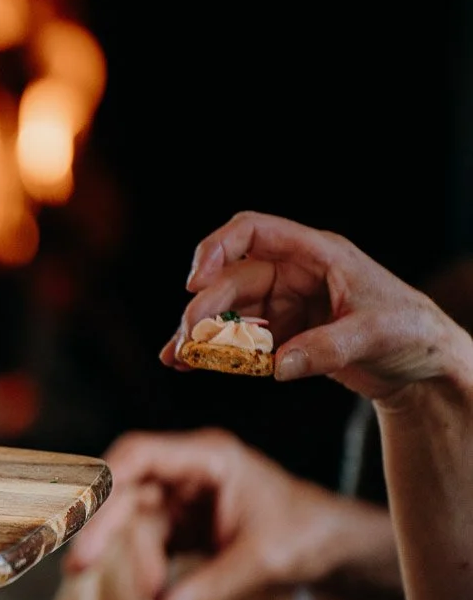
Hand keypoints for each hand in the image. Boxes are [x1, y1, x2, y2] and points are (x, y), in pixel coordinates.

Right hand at [66, 429, 391, 599]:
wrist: (334, 549)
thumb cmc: (309, 535)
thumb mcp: (264, 561)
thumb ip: (212, 589)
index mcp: (207, 458)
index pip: (139, 455)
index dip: (103, 480)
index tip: (80, 514)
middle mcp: (186, 473)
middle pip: (126, 492)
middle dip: (105, 530)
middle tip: (82, 566)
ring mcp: (181, 500)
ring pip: (134, 527)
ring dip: (135, 567)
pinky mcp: (180, 527)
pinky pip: (148, 549)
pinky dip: (147, 577)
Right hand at [161, 212, 472, 400]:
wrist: (422, 367)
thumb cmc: (411, 333)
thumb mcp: (375, 335)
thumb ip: (326, 348)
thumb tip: (278, 366)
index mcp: (316, 254)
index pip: (253, 232)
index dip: (217, 249)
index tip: (196, 281)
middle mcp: (293, 275)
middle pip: (231, 280)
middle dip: (204, 308)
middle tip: (188, 340)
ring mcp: (284, 306)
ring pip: (227, 312)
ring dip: (199, 334)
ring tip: (177, 358)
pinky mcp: (280, 337)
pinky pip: (237, 340)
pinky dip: (212, 353)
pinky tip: (187, 365)